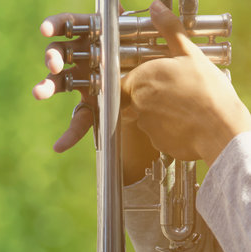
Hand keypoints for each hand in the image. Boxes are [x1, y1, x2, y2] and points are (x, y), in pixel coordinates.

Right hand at [32, 7, 158, 184]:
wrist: (154, 84)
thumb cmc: (151, 55)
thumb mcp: (153, 36)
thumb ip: (150, 20)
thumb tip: (150, 2)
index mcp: (92, 35)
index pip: (69, 25)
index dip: (55, 25)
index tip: (45, 30)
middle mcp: (82, 57)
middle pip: (59, 53)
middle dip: (54, 57)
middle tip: (54, 65)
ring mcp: (82, 81)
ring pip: (58, 82)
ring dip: (46, 86)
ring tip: (39, 92)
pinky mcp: (88, 105)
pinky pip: (77, 121)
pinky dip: (69, 135)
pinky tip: (60, 146)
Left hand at [122, 0, 250, 166]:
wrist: (220, 128)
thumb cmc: (207, 90)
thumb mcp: (189, 54)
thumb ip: (169, 31)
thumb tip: (156, 7)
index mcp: (142, 78)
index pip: (128, 80)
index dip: (143, 80)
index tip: (158, 80)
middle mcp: (137, 102)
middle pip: (136, 98)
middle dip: (152, 95)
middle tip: (176, 92)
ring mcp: (144, 124)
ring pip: (146, 115)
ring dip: (160, 111)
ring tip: (184, 106)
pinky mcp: (153, 141)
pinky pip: (156, 132)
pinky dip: (167, 127)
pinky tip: (184, 121)